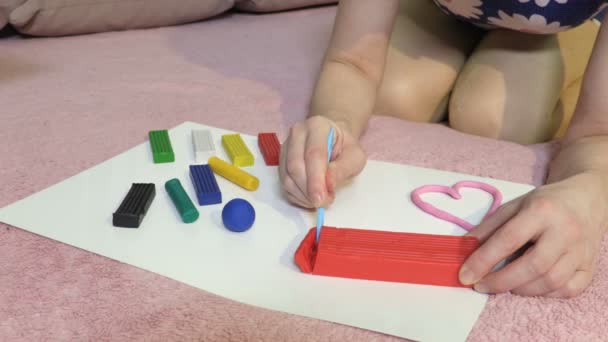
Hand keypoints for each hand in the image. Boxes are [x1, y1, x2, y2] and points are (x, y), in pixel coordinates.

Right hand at [279, 116, 366, 207]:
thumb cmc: (344, 148)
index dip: (316, 180)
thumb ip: (343, 169)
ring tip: (320, 200)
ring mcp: (286, 147)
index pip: (313, 154)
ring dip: (303, 195)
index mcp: (317, 126)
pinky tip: (310, 197)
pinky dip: (297, 196)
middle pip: (296, 166)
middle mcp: (297, 134)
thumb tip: (327, 184)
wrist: (333, 140)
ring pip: (287, 177)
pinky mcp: (281, 161)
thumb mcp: (355, 156)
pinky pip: (284, 183)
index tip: (321, 199)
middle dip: (309, 190)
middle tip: (324, 202)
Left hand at [459, 172, 606, 297]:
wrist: (587, 200)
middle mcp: (565, 231)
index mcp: (542, 210)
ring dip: (521, 289)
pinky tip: (529, 286)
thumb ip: (488, 227)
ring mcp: (581, 251)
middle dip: (501, 281)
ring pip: (551, 281)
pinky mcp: (590, 267)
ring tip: (503, 283)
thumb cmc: (546, 203)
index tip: (465, 275)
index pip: (509, 239)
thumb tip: (463, 249)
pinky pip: (568, 290)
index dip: (483, 260)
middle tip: (481, 285)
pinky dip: (545, 294)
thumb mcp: (513, 206)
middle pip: (533, 265)